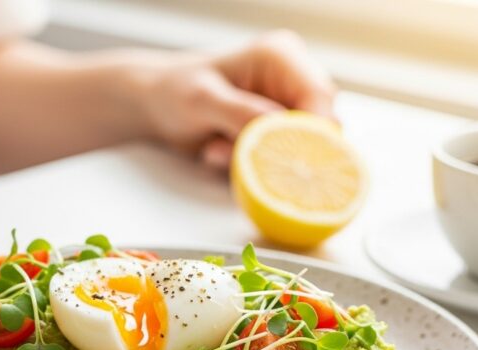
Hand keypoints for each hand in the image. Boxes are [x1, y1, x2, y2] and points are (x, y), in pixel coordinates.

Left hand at [141, 30, 336, 167]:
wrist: (156, 106)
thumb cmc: (175, 92)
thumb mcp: (202, 100)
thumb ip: (241, 113)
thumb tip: (279, 129)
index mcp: (281, 57)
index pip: (320, 98)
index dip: (314, 133)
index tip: (286, 160)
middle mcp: (292, 80)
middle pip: (318, 128)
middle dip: (277, 150)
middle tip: (227, 148)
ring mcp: (287, 108)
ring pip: (298, 150)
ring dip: (256, 159)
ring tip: (214, 147)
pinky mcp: (277, 133)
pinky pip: (278, 161)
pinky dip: (248, 164)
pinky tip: (216, 149)